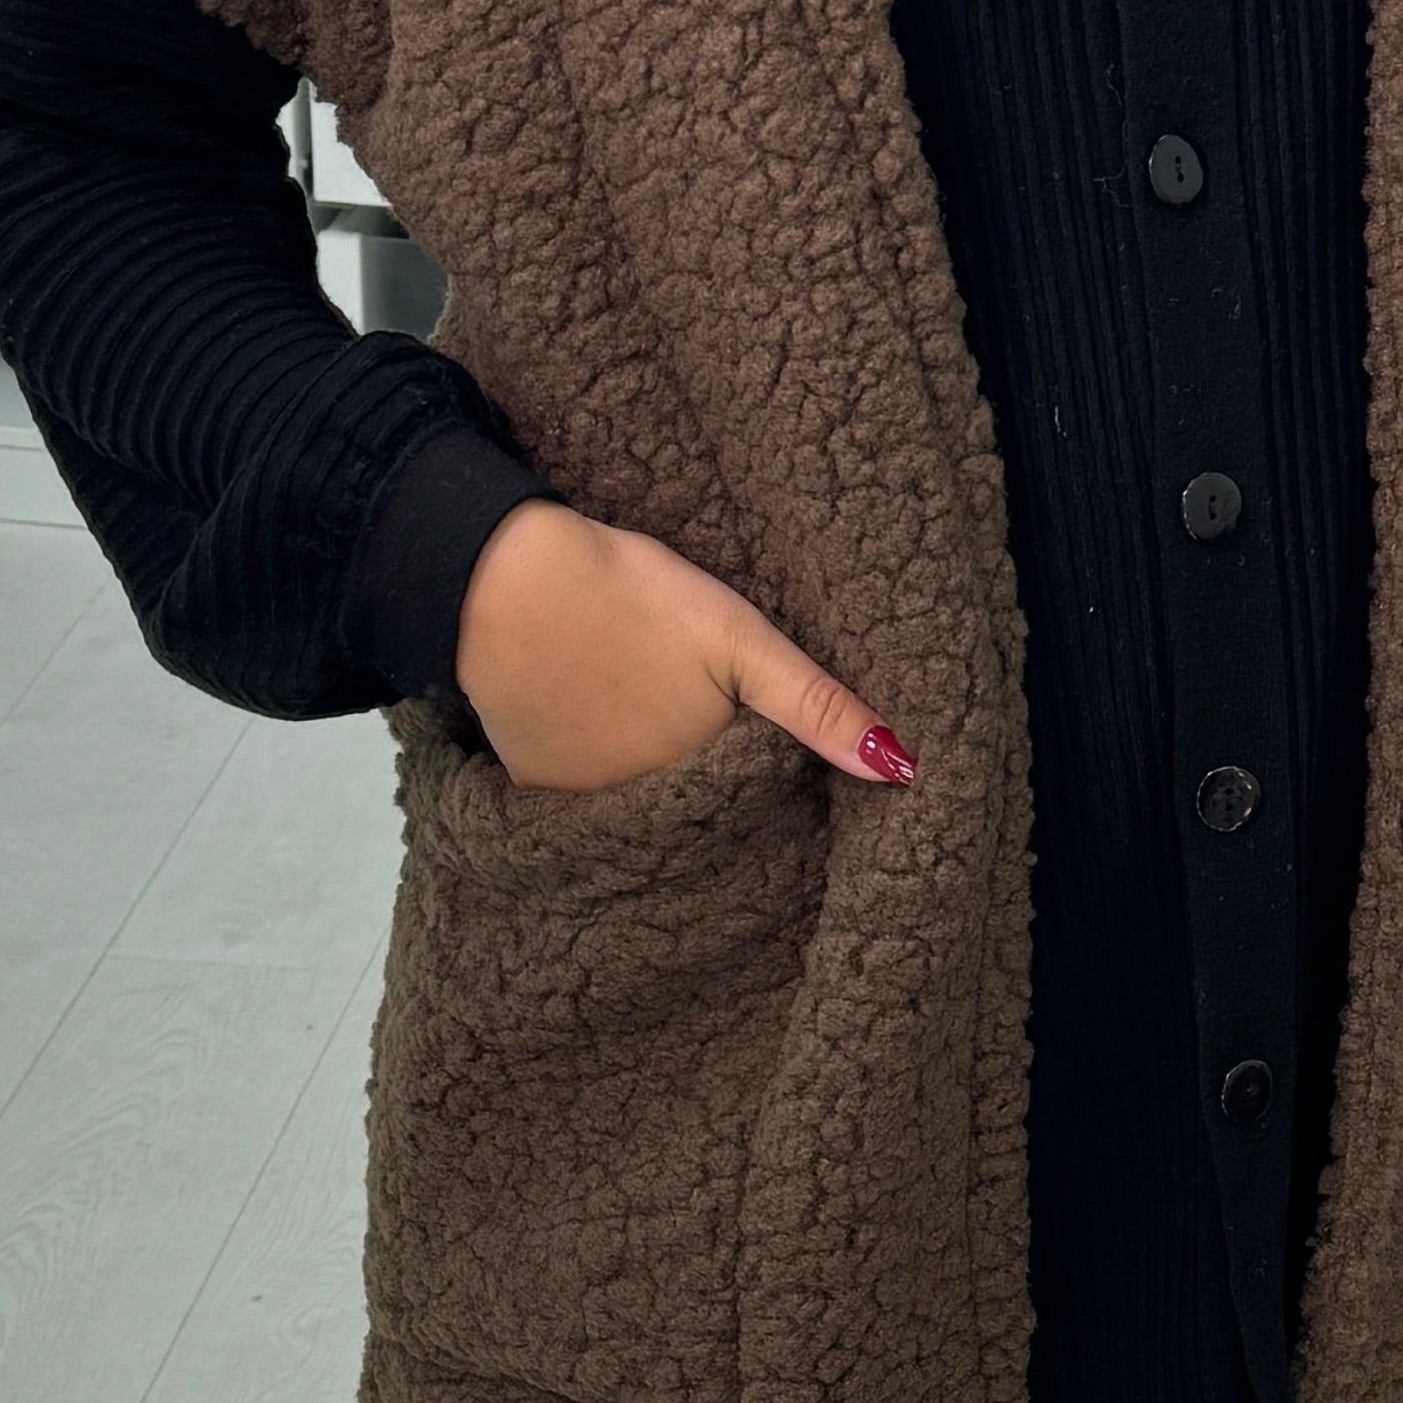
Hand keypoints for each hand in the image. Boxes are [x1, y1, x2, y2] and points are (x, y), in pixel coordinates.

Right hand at [453, 498, 913, 796]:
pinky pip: (585, 810)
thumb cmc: (631, 598)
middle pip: (703, 821)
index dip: (778, 790)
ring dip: (662, 799)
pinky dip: (602, 788)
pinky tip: (606, 743)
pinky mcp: (534, 794)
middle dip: (723, 803)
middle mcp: (647, 820)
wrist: (501, 580)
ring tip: (666, 746)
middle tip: (720, 750)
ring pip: (645, 817)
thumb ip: (818, 706)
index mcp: (706, 785)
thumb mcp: (743, 640)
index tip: (788, 774)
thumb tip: (902, 771)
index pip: (761, 811)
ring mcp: (585, 812)